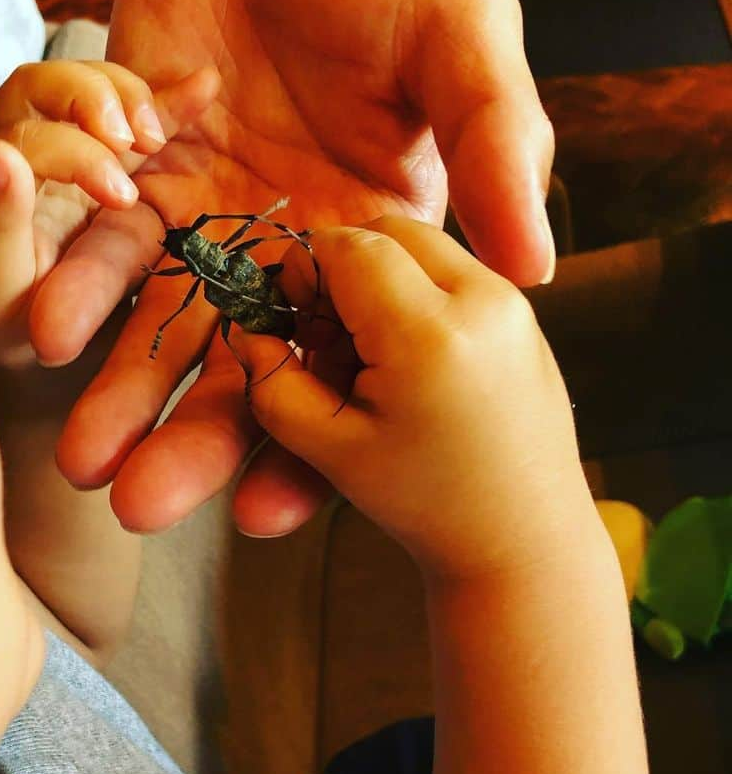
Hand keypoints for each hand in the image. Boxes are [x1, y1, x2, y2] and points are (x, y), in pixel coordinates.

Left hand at [0, 60, 217, 369]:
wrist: (40, 344)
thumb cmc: (10, 325)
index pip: (22, 133)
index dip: (72, 152)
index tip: (119, 193)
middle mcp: (17, 153)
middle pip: (41, 86)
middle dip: (90, 97)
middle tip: (132, 140)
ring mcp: (67, 153)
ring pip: (87, 87)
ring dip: (127, 95)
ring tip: (154, 137)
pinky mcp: (112, 163)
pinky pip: (139, 120)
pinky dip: (172, 101)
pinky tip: (205, 85)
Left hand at [42, 0, 554, 533]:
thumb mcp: (461, 33)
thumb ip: (496, 142)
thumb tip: (536, 267)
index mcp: (374, 244)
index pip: (348, 362)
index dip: (315, 444)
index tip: (267, 517)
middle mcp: (290, 252)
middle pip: (243, 367)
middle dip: (192, 440)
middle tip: (141, 510)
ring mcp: (211, 220)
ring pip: (165, 323)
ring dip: (122, 391)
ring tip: (83, 457)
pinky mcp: (143, 179)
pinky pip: (106, 244)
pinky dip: (81, 287)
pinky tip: (49, 332)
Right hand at [230, 217, 587, 580]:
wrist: (524, 541)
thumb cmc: (422, 503)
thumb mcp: (329, 448)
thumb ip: (271, 384)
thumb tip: (248, 329)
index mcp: (429, 336)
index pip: (347, 247)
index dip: (304, 270)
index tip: (290, 315)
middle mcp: (482, 301)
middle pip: (387, 233)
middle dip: (342, 268)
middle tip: (324, 334)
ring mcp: (513, 304)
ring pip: (421, 247)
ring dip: (379, 280)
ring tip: (365, 354)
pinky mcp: (525, 314)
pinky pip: (453, 273)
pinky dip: (415, 295)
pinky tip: (405, 360)